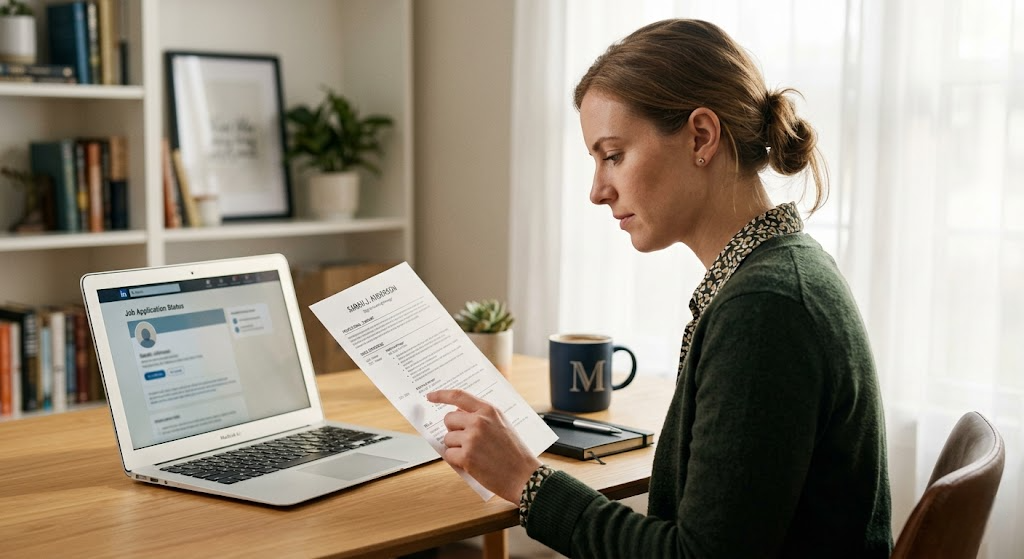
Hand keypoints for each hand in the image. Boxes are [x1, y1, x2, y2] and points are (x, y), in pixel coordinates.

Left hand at [426, 389, 541, 502]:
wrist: (523, 476)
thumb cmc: (514, 453)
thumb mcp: (502, 425)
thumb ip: (482, 416)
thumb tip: (457, 414)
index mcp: (488, 410)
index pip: (458, 396)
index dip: (441, 395)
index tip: (430, 396)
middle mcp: (479, 421)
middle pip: (448, 419)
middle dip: (453, 430)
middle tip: (467, 441)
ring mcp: (471, 438)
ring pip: (447, 439)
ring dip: (456, 448)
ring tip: (475, 454)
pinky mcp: (466, 456)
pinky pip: (448, 455)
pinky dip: (456, 461)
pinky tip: (472, 464)